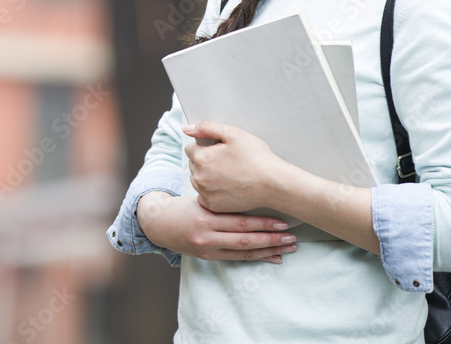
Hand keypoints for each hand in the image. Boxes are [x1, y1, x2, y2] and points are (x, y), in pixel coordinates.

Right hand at [136, 191, 297, 262]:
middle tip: (292, 237)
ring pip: (244, 252)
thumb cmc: (183, 205)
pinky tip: (273, 258)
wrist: (159, 224)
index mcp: (205, 216)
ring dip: (268, 251)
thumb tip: (253, 193)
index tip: (283, 221)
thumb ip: (222, 199)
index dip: (263, 223)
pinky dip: (257, 258)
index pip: (239, 222)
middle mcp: (207, 236)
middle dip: (271, 239)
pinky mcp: (208, 257)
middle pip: (245, 240)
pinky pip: (237, 258)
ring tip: (288, 248)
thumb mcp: (200, 197)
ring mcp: (208, 249)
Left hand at [183, 120, 289, 212]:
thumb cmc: (256, 157)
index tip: (220, 150)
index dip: (205, 146)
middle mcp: (199, 177)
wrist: (273, 184)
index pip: (190, 148)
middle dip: (204, 161)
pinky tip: (227, 186)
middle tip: (226, 162)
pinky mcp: (213, 206)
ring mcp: (205, 194)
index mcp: (202, 158)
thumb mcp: (232, 133)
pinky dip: (211, 191)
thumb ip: (206, 128)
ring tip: (228, 174)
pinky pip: (203, 195)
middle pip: (193, 164)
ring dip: (206, 175)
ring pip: (197, 180)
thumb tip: (186, 128)